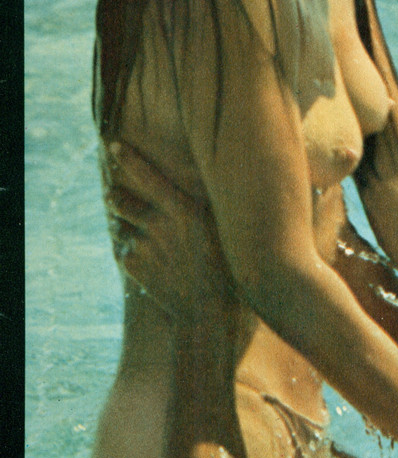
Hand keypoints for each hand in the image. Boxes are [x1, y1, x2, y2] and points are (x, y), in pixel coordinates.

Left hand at [101, 141, 232, 319]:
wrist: (207, 311)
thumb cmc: (224, 266)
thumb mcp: (220, 230)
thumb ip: (201, 205)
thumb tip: (193, 183)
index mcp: (184, 210)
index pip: (149, 175)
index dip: (128, 158)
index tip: (113, 145)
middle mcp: (159, 224)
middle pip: (119, 199)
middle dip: (115, 196)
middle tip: (116, 195)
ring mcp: (142, 245)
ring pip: (119, 224)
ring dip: (125, 225)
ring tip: (145, 237)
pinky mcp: (132, 265)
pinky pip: (124, 250)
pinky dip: (133, 252)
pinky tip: (152, 263)